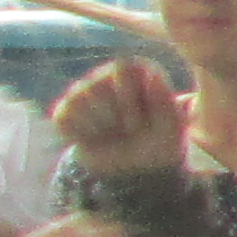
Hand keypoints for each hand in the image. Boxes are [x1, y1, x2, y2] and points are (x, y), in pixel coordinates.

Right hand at [51, 56, 188, 180]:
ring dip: (100, 129)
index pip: (121, 69)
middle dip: (114, 119)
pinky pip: (64, 119)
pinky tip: (97, 139)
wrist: (137, 167)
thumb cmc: (160, 139)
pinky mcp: (65, 110)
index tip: (138, 123)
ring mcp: (82, 91)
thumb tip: (152, 75)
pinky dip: (82, 136)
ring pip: (78, 102)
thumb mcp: (172, 125)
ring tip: (115, 134)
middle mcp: (107, 74)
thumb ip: (165, 100)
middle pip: (97, 87)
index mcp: (138, 71)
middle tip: (129, 131)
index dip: (127, 99)